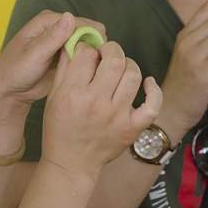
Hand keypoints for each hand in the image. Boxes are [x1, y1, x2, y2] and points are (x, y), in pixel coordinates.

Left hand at [0, 10, 105, 105]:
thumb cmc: (15, 70)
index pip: (80, 23)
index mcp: (48, 21)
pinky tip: (86, 75)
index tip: (94, 56)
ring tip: (90, 72)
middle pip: (88, 32)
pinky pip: (85, 57)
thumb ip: (52, 37)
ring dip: (92, 56)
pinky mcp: (66, 56)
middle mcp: (57, 28)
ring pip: (89, 45)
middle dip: (93, 47)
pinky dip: (88, 64)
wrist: (9, 90)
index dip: (91, 37)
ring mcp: (63, 43)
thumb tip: (70, 17)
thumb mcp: (34, 54)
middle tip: (92, 67)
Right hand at [40, 41, 161, 178]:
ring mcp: (117, 117)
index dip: (87, 48)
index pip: (86, 55)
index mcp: (73, 94)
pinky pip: (152, 105)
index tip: (87, 52)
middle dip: (111, 49)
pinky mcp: (132, 129)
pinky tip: (147, 83)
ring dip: (128, 65)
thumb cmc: (59, 129)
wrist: (71, 164)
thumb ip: (64, 68)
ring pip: (133, 75)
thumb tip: (75, 43)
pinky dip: (154, 90)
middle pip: (115, 60)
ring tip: (120, 68)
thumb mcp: (53, 97)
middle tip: (106, 54)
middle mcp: (96, 104)